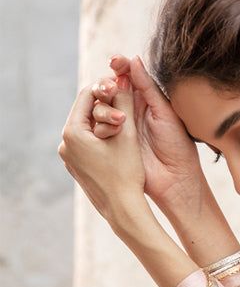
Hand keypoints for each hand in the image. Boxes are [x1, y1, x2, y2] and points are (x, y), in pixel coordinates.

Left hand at [59, 76, 147, 230]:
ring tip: (124, 127)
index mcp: (72, 132)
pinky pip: (87, 145)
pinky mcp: (76, 168)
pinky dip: (101, 139)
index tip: (123, 88)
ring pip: (87, 129)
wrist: (123, 209)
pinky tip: (117, 144)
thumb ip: (124, 102)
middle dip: (105, 108)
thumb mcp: (127, 133)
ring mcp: (69, 159)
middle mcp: (65, 145)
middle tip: (125, 108)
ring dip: (104, 124)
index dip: (106, 89)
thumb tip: (123, 77)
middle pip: (85, 113)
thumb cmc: (126, 173)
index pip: (87, 96)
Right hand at [92, 55, 207, 213]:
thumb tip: (133, 59)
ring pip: (100, 107)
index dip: (120, 66)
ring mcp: (118, 126)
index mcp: (144, 99)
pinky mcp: (110, 142)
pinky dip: (100, 124)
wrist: (175, 179)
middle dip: (106, 84)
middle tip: (110, 86)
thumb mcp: (165, 113)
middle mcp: (128, 109)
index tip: (115, 61)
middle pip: (109, 89)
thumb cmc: (177, 146)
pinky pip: (98, 128)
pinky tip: (109, 125)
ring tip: (114, 110)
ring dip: (103, 105)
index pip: (126, 76)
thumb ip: (148, 87)